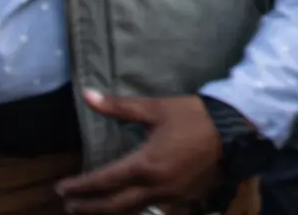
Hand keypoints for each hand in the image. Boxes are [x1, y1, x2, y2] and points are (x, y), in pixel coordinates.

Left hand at [55, 90, 222, 214]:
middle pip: (113, 206)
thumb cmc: (194, 115)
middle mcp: (155, 187)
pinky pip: (158, 210)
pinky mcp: (186, 199)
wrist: (236, 128)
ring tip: (95, 209)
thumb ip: (120, 107)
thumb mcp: (156, 108)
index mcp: (144, 164)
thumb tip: (87, 95)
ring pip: (134, 211)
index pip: (102, 181)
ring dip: (111, 211)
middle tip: (69, 206)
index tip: (61, 188)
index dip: (79, 186)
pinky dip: (139, 209)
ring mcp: (172, 197)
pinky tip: (133, 206)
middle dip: (88, 207)